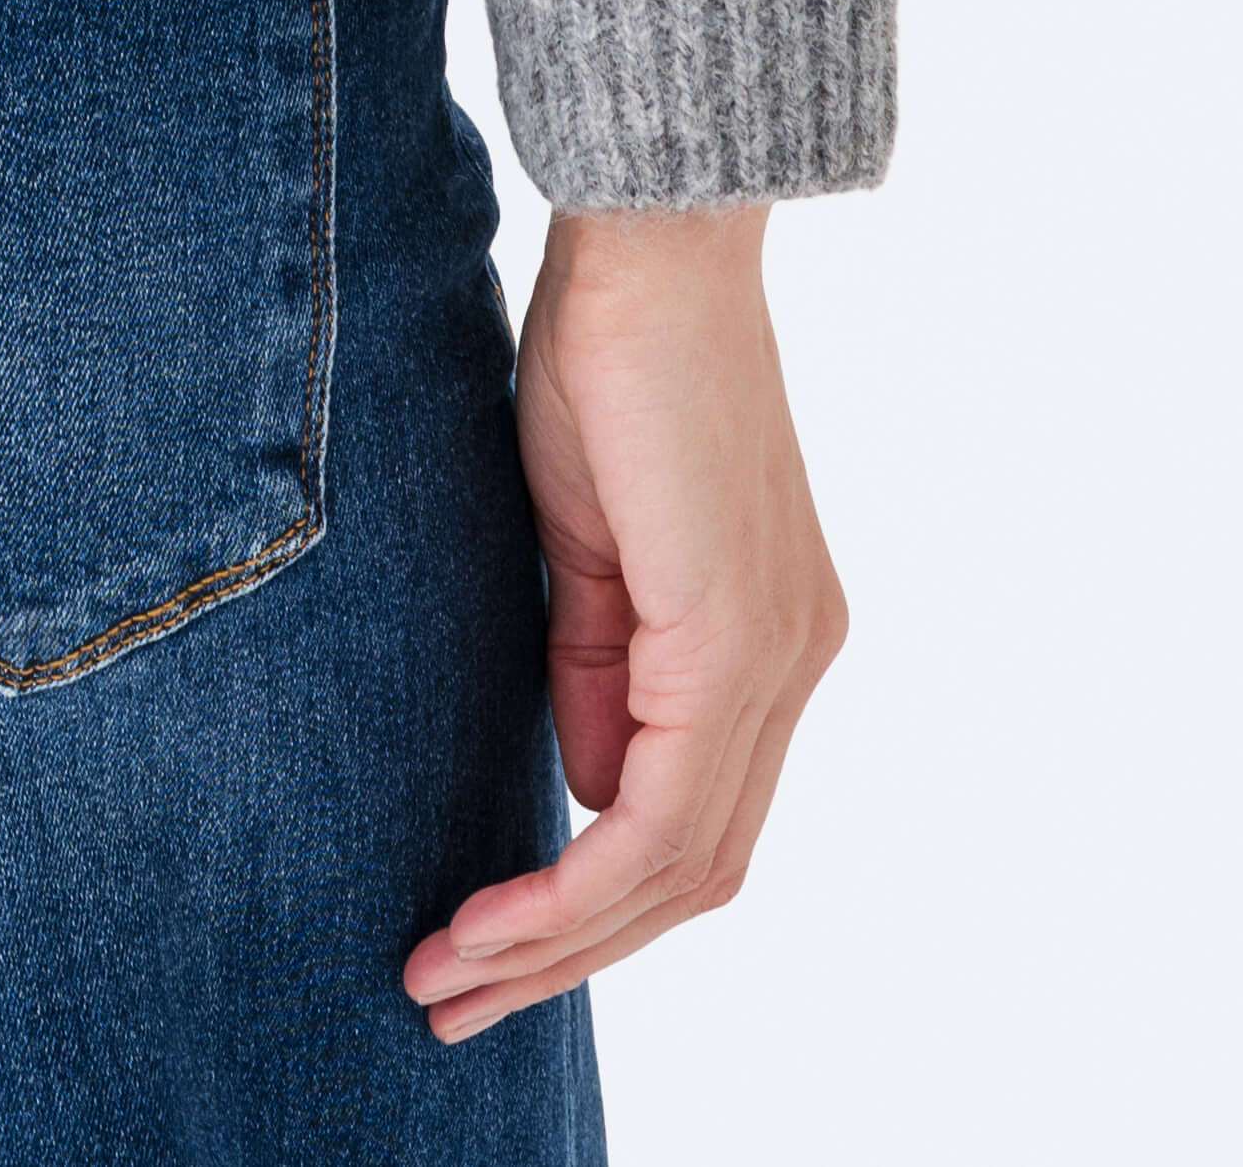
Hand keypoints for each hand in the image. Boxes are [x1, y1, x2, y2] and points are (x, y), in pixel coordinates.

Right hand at [405, 199, 845, 1046]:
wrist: (654, 242)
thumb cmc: (609, 355)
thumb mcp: (587, 539)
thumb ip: (596, 662)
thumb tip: (589, 789)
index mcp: (766, 640)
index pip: (694, 825)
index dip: (588, 904)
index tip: (476, 940)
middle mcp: (795, 663)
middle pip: (696, 874)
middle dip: (566, 955)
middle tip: (450, 999)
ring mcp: (778, 656)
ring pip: (684, 864)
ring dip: (559, 939)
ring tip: (448, 972)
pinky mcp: (735, 637)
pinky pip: (667, 812)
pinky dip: (579, 880)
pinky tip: (497, 909)